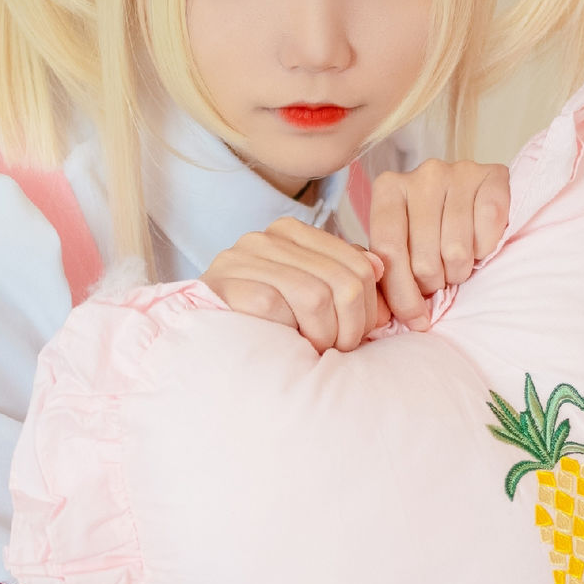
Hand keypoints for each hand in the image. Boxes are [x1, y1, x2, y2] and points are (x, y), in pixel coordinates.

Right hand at [203, 216, 389, 353]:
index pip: (360, 264)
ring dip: (323, 335)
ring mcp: (243, 258)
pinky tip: (284, 345)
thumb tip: (381, 269)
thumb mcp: (310, 296)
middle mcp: (266, 238)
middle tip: (338, 349)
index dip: (370, 308)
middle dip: (351, 326)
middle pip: (346, 281)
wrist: (202, 346)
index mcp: (292, 233)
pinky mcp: (227, 284)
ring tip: (313, 350)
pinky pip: (279, 308)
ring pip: (318, 296)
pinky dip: (289, 334)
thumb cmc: (263, 325)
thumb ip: (344, 277)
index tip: (357, 335)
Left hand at [368, 158, 509, 329]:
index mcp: (389, 188)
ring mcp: (460, 171)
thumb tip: (382, 315)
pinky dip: (485, 250)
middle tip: (440, 279)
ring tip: (458, 264)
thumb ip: (387, 271)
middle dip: (434, 283)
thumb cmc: (433, 229)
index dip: (402, 293)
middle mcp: (423, 174)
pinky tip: (479, 245)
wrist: (479, 197)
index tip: (415, 318)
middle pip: (423, 258)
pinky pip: (488, 232)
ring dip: (460, 270)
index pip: (389, 251)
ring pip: (456, 251)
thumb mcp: (403, 245)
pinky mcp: (495, 176)